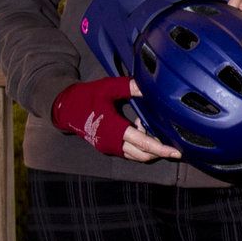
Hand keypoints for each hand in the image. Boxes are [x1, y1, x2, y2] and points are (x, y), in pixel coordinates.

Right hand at [50, 77, 180, 161]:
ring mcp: (111, 148)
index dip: (161, 148)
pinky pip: (130, 152)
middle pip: (144, 154)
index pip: (143, 143)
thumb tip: (150, 85)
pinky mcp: (109, 148)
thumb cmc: (87, 97)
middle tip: (170, 136)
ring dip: (149, 147)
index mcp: (113, 129)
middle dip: (159, 149)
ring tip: (151, 127)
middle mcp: (113, 143)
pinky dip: (140, 145)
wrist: (65, 108)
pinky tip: (139, 127)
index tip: (176, 151)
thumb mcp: (109, 87)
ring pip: (138, 156)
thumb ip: (130, 86)